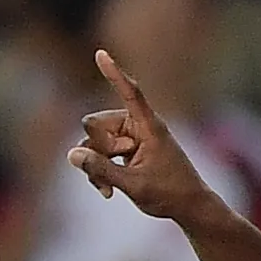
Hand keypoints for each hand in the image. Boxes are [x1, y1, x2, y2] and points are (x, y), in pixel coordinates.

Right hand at [69, 51, 219, 225]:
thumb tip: (72, 154)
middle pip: (97, 123)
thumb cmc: (170, 193)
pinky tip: (108, 192)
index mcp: (149, 126)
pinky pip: (100, 154)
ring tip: (109, 189)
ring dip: (96, 165)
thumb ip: (101, 169)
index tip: (100, 53)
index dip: (114, 73)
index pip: (130, 93)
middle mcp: (138, 127)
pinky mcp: (126, 151)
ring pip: (94, 141)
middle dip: (98, 148)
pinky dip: (99, 171)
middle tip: (120, 167)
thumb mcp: (133, 185)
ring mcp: (131, 139)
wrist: (189, 207)